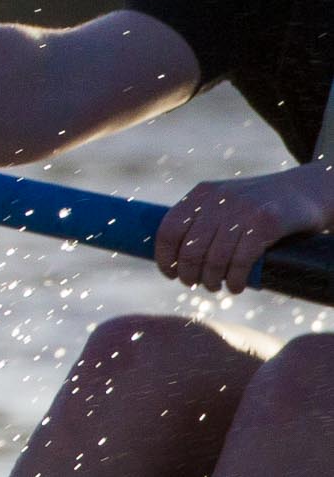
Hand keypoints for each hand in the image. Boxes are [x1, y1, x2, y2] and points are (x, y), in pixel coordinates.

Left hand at [153, 167, 333, 293]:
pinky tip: (237, 286)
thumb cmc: (262, 204)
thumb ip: (201, 220)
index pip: (168, 230)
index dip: (165, 258)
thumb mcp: (226, 202)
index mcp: (203, 194)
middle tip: (198, 285)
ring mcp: (244, 209)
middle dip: (190, 275)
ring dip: (213, 281)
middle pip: (190, 250)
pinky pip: (241, 260)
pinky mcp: (267, 222)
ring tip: (217, 287)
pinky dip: (236, 279)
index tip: (171, 274)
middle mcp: (219, 199)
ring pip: (215, 259)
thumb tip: (172, 257)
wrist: (310, 189)